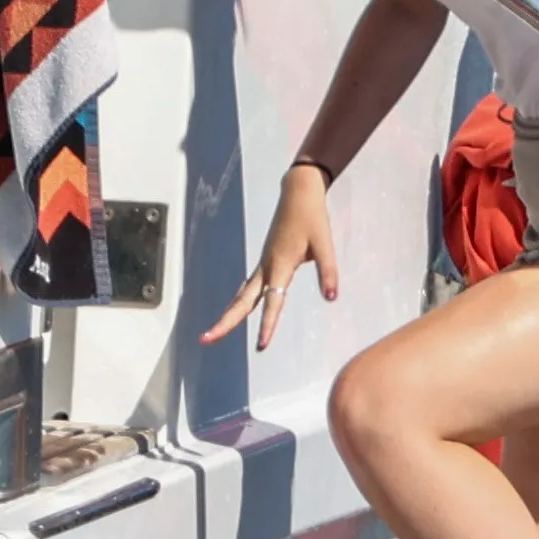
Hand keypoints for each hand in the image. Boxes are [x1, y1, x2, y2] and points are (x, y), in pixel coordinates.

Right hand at [201, 167, 340, 348]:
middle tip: (206, 340)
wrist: (298, 192)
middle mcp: (266, 266)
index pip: (273, 302)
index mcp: (280, 264)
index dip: (268, 325)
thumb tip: (331, 298)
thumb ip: (328, 272)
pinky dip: (240, 302)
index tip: (261, 346)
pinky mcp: (265, 260)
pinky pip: (248, 286)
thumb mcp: (324, 244)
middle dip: (225, 322)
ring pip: (241, 295)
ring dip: (229, 314)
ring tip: (214, 333)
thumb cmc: (312, 217)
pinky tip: (237, 311)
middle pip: (241, 301)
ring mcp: (263, 263)